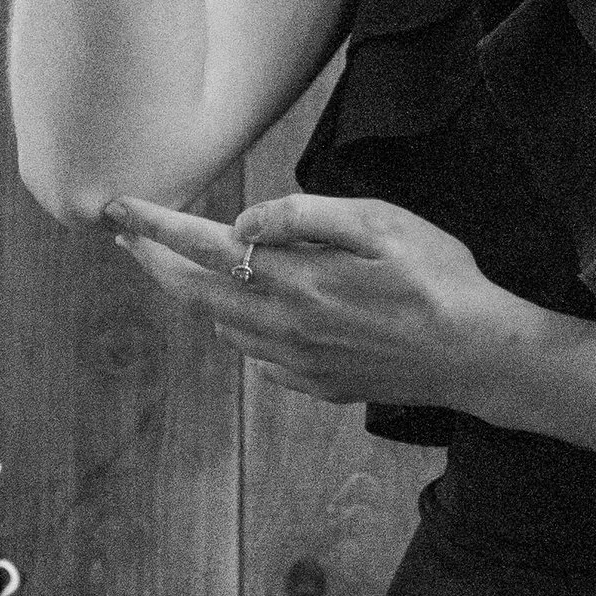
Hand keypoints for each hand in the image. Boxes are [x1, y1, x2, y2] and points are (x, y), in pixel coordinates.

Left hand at [98, 189, 535, 414]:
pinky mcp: (316, 385)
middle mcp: (285, 328)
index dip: (155, 228)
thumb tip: (240, 224)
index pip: (205, 249)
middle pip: (195, 295)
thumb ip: (303, 218)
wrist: (479, 358)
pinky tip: (249, 312)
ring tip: (179, 265)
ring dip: (193, 294)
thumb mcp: (382, 224)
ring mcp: (298, 364)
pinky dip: (239, 328)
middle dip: (154, 261)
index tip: (117, 209)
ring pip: (222, 327)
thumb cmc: (440, 279)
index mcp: (298, 281)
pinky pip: (257, 355)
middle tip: (125, 234)